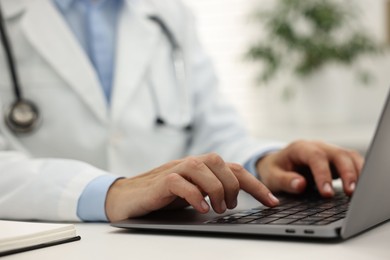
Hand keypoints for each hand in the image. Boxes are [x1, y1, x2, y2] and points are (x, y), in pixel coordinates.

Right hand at [105, 153, 279, 221]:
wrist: (126, 197)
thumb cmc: (162, 197)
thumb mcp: (192, 193)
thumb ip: (209, 191)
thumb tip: (235, 201)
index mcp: (201, 167)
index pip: (234, 169)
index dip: (256, 185)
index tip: (273, 202)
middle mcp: (190, 163)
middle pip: (222, 163)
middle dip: (234, 186)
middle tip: (229, 207)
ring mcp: (175, 170)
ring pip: (203, 168)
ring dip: (216, 190)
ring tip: (217, 209)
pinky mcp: (161, 181)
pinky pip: (181, 182)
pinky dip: (194, 195)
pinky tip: (200, 209)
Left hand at [256, 140, 363, 196]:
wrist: (277, 163)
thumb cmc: (275, 169)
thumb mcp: (272, 176)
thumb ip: (285, 180)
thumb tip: (301, 185)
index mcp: (300, 148)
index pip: (316, 157)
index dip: (323, 174)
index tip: (327, 193)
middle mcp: (317, 146)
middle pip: (338, 154)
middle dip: (347, 173)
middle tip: (350, 192)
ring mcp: (329, 152)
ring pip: (349, 156)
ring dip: (358, 173)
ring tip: (359, 193)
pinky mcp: (337, 160)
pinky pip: (353, 162)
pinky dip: (360, 173)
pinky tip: (362, 188)